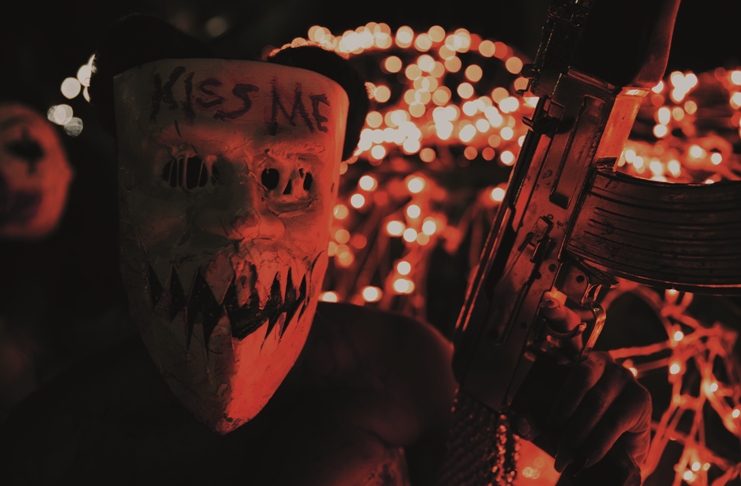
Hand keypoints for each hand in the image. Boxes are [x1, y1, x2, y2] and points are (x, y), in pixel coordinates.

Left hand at [512, 297, 651, 476]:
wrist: (604, 462)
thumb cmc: (570, 434)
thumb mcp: (543, 427)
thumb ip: (529, 421)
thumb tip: (517, 420)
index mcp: (571, 358)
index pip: (566, 329)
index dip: (559, 313)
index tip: (547, 301)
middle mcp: (598, 360)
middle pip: (579, 373)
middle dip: (562, 408)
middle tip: (552, 432)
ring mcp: (621, 376)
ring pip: (595, 401)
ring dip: (577, 433)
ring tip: (566, 457)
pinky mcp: (639, 398)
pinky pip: (613, 420)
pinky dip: (596, 443)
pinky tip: (587, 458)